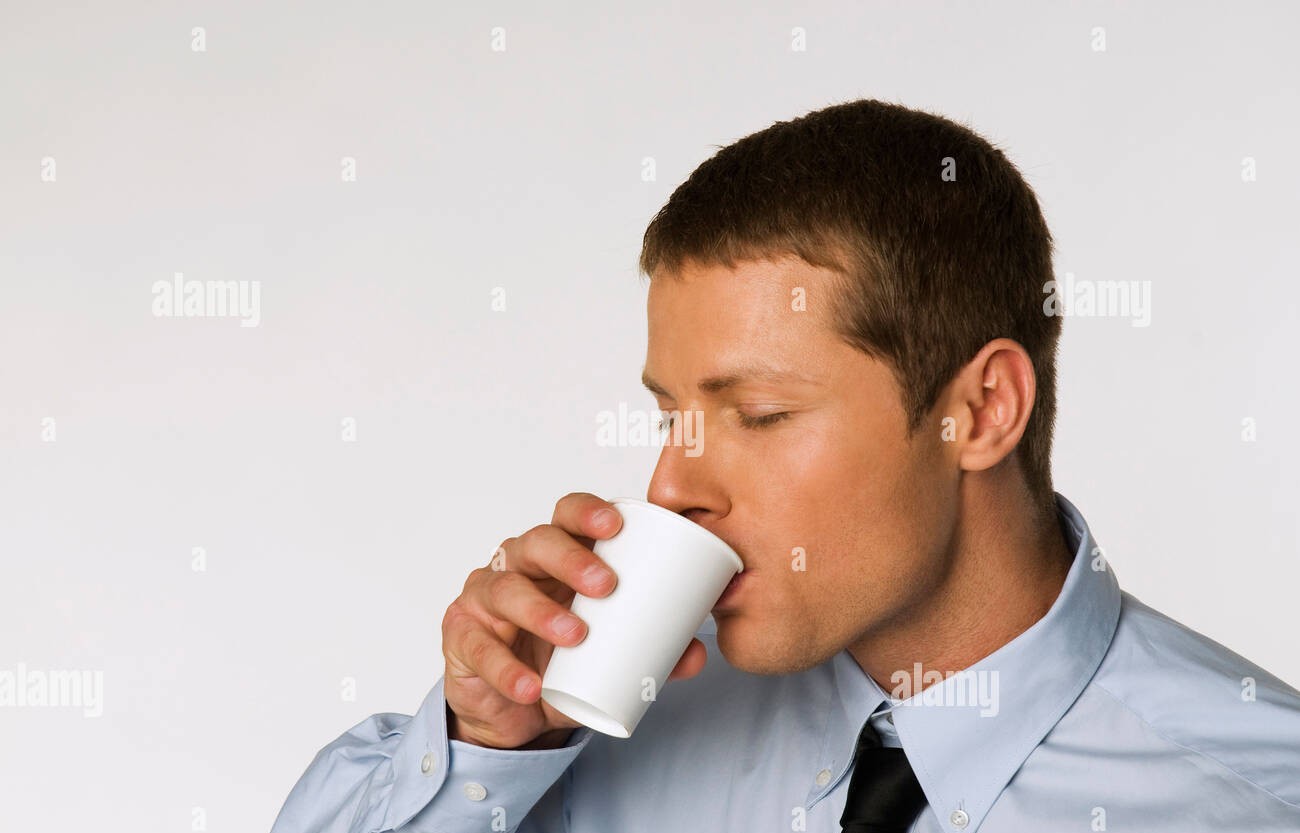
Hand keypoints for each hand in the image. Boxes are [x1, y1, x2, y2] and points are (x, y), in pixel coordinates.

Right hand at [442, 492, 708, 748]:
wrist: (514, 712)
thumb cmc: (561, 662)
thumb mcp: (608, 656)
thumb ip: (652, 651)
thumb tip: (696, 653)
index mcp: (557, 557)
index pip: (567, 515)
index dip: (588, 512)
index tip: (617, 526)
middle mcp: (518, 565)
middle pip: (537, 542)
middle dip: (572, 558)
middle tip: (606, 585)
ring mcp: (485, 599)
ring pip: (507, 589)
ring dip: (542, 611)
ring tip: (576, 636)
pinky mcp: (462, 637)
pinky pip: (481, 648)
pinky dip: (506, 669)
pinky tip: (530, 686)